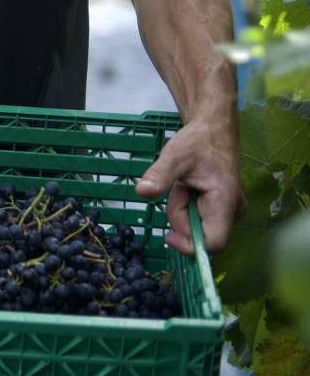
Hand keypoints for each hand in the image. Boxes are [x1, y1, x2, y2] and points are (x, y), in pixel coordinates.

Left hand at [135, 115, 242, 254]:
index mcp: (225, 202)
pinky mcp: (221, 208)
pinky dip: (186, 206)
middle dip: (180, 216)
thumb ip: (160, 175)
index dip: (190, 246)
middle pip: (199, 234)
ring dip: (182, 209)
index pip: (214, 243)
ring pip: (196, 225)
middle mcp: (232, 211)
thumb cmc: (198, 141)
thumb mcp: (174, 155)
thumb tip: (142, 191)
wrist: (213, 129)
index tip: (168, 235)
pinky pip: (198, 217)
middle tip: (179, 189)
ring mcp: (228, 210)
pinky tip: (188, 188)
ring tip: (184, 184)